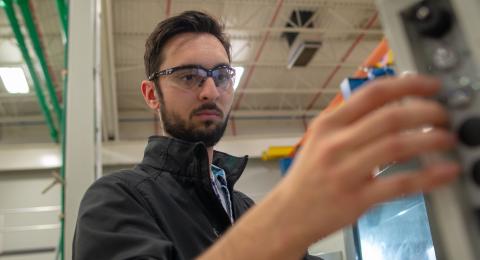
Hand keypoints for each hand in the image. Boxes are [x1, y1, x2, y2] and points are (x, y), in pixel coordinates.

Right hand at [278, 75, 459, 241]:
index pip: (372, 93)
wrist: (289, 212)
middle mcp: (335, 144)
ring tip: (447, 139)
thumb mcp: (321, 139)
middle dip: (427, 112)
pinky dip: (428, 177)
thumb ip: (351, 122)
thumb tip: (394, 108)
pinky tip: (445, 172)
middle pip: (390, 117)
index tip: (431, 86)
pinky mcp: (357, 198)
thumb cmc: (308, 175)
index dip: (407, 85)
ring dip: (431, 139)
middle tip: (444, 115)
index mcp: (328, 124)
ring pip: (397, 146)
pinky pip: (400, 184)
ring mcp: (345, 171)